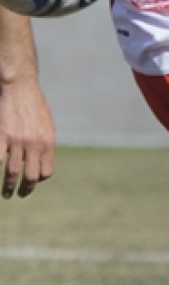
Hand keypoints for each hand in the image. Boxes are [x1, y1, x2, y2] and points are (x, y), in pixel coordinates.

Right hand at [0, 76, 54, 197]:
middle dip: (26, 190)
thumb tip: (42, 159)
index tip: (34, 181)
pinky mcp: (1, 138)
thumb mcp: (47, 124)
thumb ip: (44, 143)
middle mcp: (34, 145)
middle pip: (31, 177)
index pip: (46, 171)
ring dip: (9, 187)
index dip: (40, 179)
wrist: (21, 89)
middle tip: (20, 195)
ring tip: (7, 195)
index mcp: (48, 142)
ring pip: (13, 173)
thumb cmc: (35, 105)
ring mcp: (17, 142)